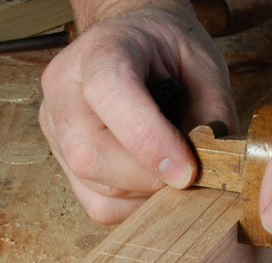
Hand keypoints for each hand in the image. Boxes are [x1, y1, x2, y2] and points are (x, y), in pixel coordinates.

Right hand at [39, 1, 237, 223]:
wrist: (140, 46)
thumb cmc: (171, 55)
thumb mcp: (203, 68)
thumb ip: (212, 115)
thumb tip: (215, 168)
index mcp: (100, 50)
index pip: (109, 93)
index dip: (149, 140)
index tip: (187, 170)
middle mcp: (65, 90)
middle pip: (90, 155)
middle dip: (150, 178)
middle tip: (188, 172)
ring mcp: (56, 130)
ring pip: (97, 188)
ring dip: (147, 193)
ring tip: (173, 169)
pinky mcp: (65, 164)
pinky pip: (100, 205)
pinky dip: (136, 205)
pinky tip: (153, 181)